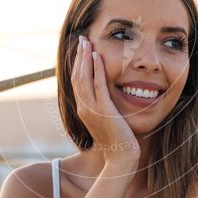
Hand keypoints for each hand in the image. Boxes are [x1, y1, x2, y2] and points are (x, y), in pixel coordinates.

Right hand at [72, 35, 139, 166]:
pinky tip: (98, 57)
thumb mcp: (106, 120)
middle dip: (79, 56)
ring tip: (88, 43)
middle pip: (77, 76)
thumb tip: (105, 97)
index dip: (78, 64)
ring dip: (85, 58)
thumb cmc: (117, 141)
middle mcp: (84, 108)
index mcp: (83, 109)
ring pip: (84, 78)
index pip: (77, 81)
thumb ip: (102, 107)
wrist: (121, 158)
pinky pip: (99, 86)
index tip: (81, 49)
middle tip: (82, 39)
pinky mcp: (104, 111)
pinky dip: (97, 70)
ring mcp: (92, 109)